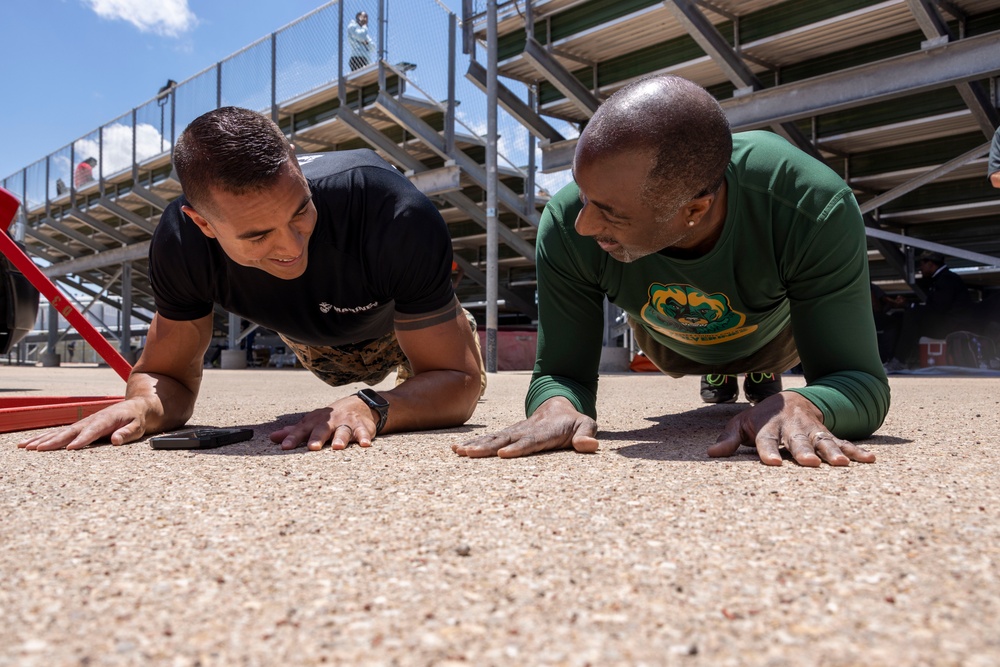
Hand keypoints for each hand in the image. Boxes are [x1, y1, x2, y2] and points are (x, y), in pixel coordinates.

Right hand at [17, 398, 150, 450]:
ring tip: (26, 447)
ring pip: (61, 432)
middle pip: (70, 432)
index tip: (70, 448)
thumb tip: (116, 440)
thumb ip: (127, 433)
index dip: (82, 439)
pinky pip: (61, 433)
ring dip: (43, 439)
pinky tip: (32, 444)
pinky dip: (45, 438)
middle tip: (38, 450)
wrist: (136, 407)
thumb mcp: (138, 426)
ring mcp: (83, 423)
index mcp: (106, 420)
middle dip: (54, 441)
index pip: (93, 431)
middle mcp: (91, 420)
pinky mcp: (80, 427)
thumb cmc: (137, 419)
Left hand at [269, 395, 377, 450]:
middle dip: (317, 438)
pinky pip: (363, 432)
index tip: (285, 447)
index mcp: (315, 422)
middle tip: (312, 447)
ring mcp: (346, 423)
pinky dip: (365, 437)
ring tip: (337, 447)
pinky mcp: (362, 427)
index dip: (292, 438)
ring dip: (340, 438)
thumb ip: (294, 432)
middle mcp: (330, 422)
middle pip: (322, 430)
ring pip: (343, 431)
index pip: (301, 430)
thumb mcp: (312, 423)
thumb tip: (272, 438)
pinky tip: (365, 444)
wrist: (358, 405)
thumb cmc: (329, 419)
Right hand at [452, 396, 597, 457]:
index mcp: (545, 431)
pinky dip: (474, 443)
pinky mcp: (507, 434)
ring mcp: (514, 432)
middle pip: (506, 439)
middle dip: (488, 447)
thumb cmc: (573, 422)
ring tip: (459, 451)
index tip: (505, 454)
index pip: (531, 441)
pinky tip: (457, 449)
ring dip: (476, 445)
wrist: (558, 406)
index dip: (519, 447)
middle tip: (470, 454)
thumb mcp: (586, 425)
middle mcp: (526, 430)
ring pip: (494, 439)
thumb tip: (590, 446)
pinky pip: (490, 439)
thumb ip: (587, 435)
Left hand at [708, 392, 875, 466]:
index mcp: (769, 426)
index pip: (767, 440)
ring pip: (823, 440)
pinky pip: (844, 442)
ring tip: (840, 464)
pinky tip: (869, 460)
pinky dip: (856, 450)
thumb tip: (711, 454)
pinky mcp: (828, 434)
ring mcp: (813, 430)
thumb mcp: (741, 424)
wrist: (792, 399)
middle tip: (809, 463)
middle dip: (804, 451)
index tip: (773, 464)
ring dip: (832, 451)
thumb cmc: (761, 418)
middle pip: (798, 440)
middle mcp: (792, 428)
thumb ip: (729, 439)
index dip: (769, 452)